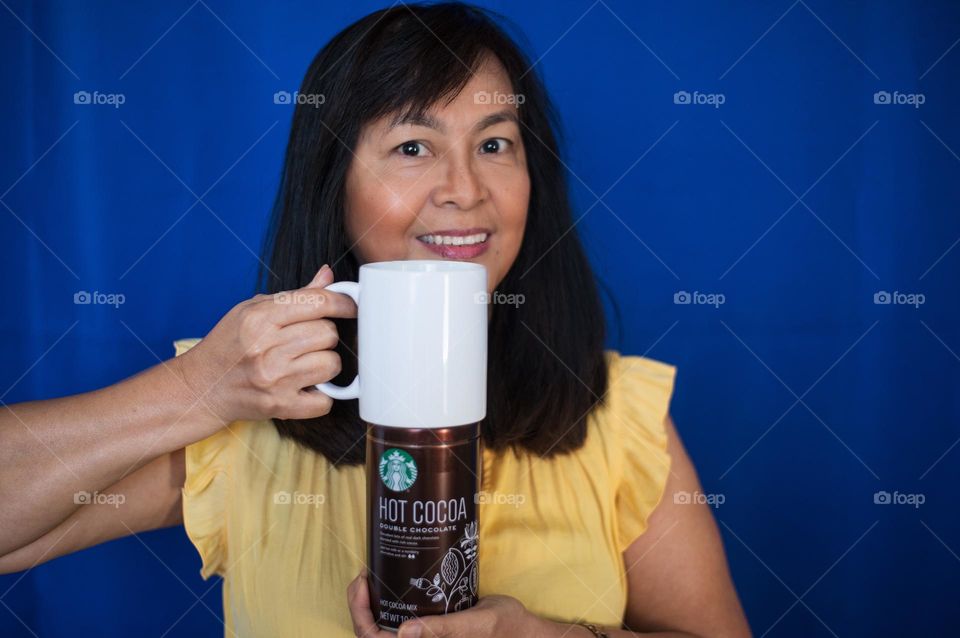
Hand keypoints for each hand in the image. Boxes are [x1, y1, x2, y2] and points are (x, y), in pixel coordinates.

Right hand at [174, 264, 357, 425]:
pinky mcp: (280, 406)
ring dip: (325, 364)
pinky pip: (325, 400)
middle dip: (325, 335)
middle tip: (307, 341)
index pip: (317, 302)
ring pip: (331, 364)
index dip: (342, 302)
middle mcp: (266, 348)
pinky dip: (322, 395)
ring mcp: (274, 379)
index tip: (350, 306)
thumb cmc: (229, 345)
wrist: (202, 387)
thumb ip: (295, 296)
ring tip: (304, 363)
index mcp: (260, 318)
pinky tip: (305, 386)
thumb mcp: (252, 310)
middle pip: (328, 334)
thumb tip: (328, 277)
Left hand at [346, 569, 546, 637]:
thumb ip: (443, 630)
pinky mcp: (431, 629)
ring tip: (374, 574)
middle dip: (360, 605)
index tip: (361, 581)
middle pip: (374, 633)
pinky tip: (394, 581)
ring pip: (385, 627)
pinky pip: (401, 620)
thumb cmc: (502, 628)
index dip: (360, 614)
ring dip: (372, 604)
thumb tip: (403, 633)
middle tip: (364, 573)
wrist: (522, 629)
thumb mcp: (475, 624)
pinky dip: (390, 602)